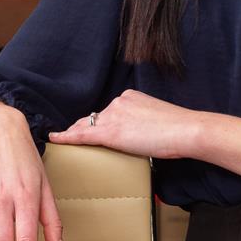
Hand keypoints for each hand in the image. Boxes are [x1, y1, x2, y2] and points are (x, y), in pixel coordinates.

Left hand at [48, 89, 200, 159]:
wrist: (186, 130)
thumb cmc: (179, 129)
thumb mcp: (157, 119)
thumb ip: (143, 123)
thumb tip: (138, 136)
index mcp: (130, 97)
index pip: (109, 112)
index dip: (99, 122)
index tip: (95, 129)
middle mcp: (118, 102)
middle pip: (95, 118)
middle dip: (84, 128)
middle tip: (73, 138)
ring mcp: (113, 115)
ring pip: (88, 127)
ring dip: (78, 135)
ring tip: (67, 144)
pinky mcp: (111, 132)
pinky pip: (82, 135)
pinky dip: (66, 137)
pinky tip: (54, 139)